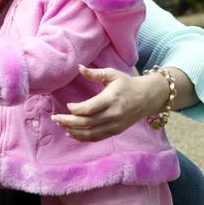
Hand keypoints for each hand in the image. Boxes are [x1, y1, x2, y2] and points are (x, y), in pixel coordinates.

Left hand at [51, 65, 167, 141]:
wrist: (147, 97)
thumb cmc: (127, 84)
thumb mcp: (112, 74)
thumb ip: (94, 73)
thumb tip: (78, 67)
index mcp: (111, 99)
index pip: (89, 109)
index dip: (76, 110)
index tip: (68, 105)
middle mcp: (113, 115)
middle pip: (87, 123)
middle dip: (69, 122)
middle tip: (56, 118)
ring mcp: (115, 125)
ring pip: (90, 133)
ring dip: (73, 131)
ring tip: (61, 125)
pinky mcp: (115, 131)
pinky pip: (96, 138)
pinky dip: (83, 137)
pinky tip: (72, 133)